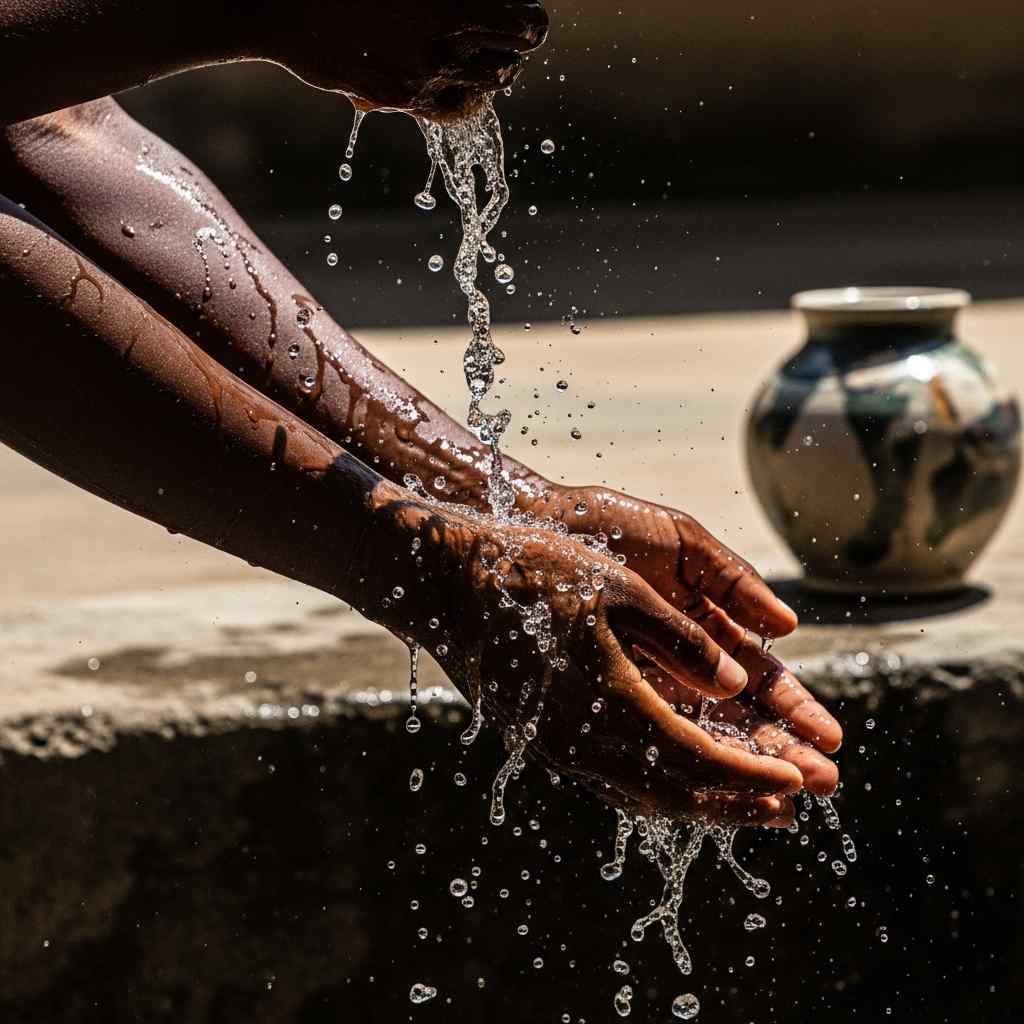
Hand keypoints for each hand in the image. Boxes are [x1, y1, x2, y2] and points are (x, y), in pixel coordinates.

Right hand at [272, 0, 548, 117]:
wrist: (286, 9)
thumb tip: (484, 2)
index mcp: (449, 5)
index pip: (523, 25)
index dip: (533, 23)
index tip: (531, 19)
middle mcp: (442, 46)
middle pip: (508, 63)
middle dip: (515, 51)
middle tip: (516, 40)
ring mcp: (422, 79)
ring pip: (485, 91)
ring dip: (493, 78)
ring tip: (492, 63)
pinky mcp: (401, 100)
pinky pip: (451, 111)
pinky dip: (464, 101)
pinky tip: (462, 88)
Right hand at [390, 498, 834, 825]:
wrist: (447, 583)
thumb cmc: (535, 573)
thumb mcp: (619, 589)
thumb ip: (682, 641)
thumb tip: (736, 683)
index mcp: (609, 703)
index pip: (696, 760)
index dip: (750, 773)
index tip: (797, 781)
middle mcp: (583, 742)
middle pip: (674, 791)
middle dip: (736, 801)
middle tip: (790, 807)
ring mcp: (559, 747)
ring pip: (644, 793)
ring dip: (702, 802)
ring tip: (750, 805)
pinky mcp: (546, 739)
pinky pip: (614, 780)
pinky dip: (661, 788)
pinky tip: (681, 779)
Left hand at [533, 485, 843, 759]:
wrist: (540, 520)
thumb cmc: (612, 524)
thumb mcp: (684, 544)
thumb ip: (734, 581)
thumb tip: (789, 626)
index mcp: (707, 624)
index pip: (762, 679)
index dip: (794, 709)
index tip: (829, 738)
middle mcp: (680, 661)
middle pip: (740, 718)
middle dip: (780, 750)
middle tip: (822, 783)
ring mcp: (643, 680)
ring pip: (701, 733)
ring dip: (742, 764)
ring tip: (782, 795)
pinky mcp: (605, 690)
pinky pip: (646, 731)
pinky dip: (679, 755)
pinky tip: (710, 780)